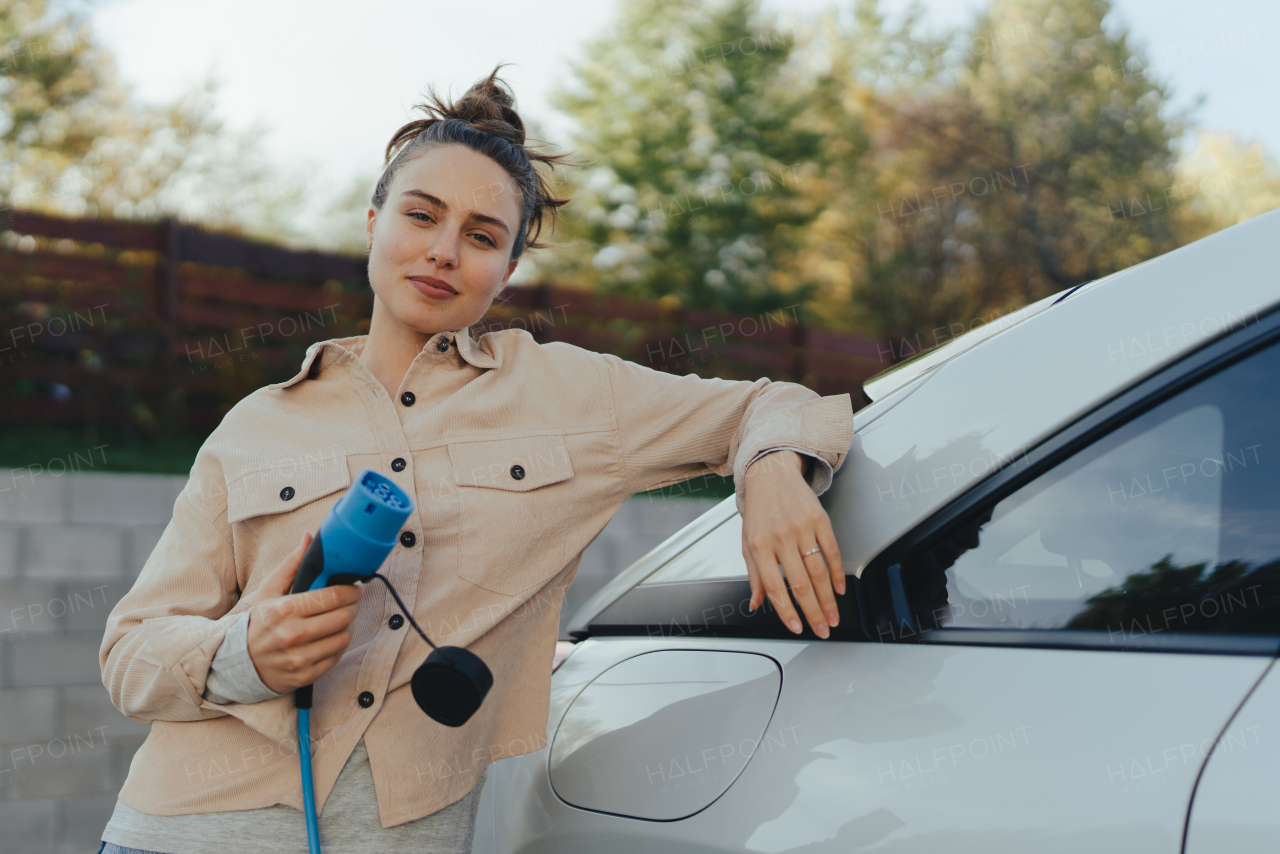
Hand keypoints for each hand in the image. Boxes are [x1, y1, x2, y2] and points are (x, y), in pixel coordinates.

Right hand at [246, 532, 362, 693]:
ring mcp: (299, 658)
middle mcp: (292, 635)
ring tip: (343, 617)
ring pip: (344, 637)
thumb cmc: (261, 621)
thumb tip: (308, 537)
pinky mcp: (306, 675)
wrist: (242, 664)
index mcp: (284, 610)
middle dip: (353, 606)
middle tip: (352, 601)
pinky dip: (340, 644)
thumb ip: (291, 565)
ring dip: (349, 625)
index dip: (350, 590)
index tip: (355, 587)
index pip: (331, 597)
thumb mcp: (269, 590)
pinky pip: (337, 656)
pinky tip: (334, 635)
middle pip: (342, 617)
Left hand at [741, 450, 844, 638]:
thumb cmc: (758, 511)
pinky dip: (837, 573)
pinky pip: (832, 551)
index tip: (797, 627)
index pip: (775, 587)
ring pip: (819, 572)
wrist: (771, 475)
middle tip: (823, 629)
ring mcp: (801, 528)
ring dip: (828, 599)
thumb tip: (756, 603)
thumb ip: (754, 575)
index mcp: (759, 546)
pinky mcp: (819, 519)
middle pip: (801, 584)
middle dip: (814, 612)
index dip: (787, 611)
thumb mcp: (747, 542)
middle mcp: (780, 538)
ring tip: (833, 616)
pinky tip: (840, 589)